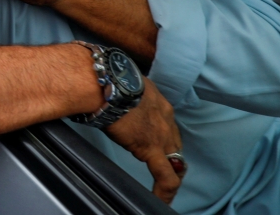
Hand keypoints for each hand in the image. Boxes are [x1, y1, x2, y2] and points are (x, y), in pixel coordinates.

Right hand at [104, 78, 182, 204]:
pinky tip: (161, 199)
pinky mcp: (151, 147)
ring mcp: (161, 133)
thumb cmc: (105, 79)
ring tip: (165, 190)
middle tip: (168, 170)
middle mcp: (165, 116)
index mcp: (156, 100)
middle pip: (175, 143)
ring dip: (171, 175)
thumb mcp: (121, 85)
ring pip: (175, 161)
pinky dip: (165, 190)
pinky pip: (166, 175)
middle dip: (172, 158)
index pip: (166, 124)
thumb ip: (124, 98)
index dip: (163, 137)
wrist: (105, 81)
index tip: (156, 143)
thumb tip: (109, 101)